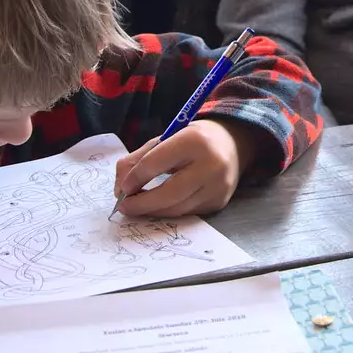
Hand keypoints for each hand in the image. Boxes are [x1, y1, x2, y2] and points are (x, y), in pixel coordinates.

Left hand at [112, 121, 261, 217]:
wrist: (232, 144)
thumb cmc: (192, 140)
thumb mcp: (166, 139)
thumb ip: (139, 159)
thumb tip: (120, 188)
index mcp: (194, 140)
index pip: (156, 163)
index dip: (135, 178)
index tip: (122, 188)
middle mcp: (211, 164)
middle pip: (169, 193)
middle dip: (142, 203)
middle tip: (124, 207)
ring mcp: (219, 186)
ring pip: (178, 208)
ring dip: (153, 211)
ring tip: (137, 208)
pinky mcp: (220, 202)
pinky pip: (188, 212)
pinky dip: (169, 212)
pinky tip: (158, 208)